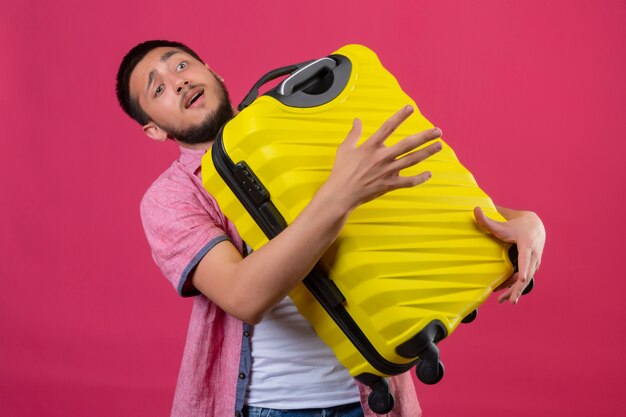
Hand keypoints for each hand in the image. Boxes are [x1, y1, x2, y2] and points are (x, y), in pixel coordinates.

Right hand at [326, 105, 442, 211]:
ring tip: (439, 146)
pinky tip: (429, 173)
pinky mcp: (389, 185)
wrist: (341, 194)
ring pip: (411, 161)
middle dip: (424, 137)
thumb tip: (357, 120)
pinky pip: (409, 182)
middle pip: (407, 144)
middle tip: (438, 131)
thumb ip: (353, 134)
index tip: (410, 107)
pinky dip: (420, 178)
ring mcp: (387, 172)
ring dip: (427, 153)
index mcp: (370, 147)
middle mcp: (381, 158)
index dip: (399, 117)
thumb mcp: (344, 149)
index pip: (387, 127)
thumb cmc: (341, 172)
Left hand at [474, 206, 545, 303]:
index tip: (523, 278)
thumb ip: (486, 220)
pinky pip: (525, 279)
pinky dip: (516, 287)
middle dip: (519, 288)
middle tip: (511, 300)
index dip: (524, 268)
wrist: (534, 225)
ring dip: (515, 291)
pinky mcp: (533, 266)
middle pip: (528, 274)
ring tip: (503, 301)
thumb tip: (474, 209)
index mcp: (527, 244)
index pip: (526, 258)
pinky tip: (505, 296)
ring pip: (526, 280)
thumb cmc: (516, 224)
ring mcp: (535, 262)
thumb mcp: (502, 223)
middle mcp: (534, 255)